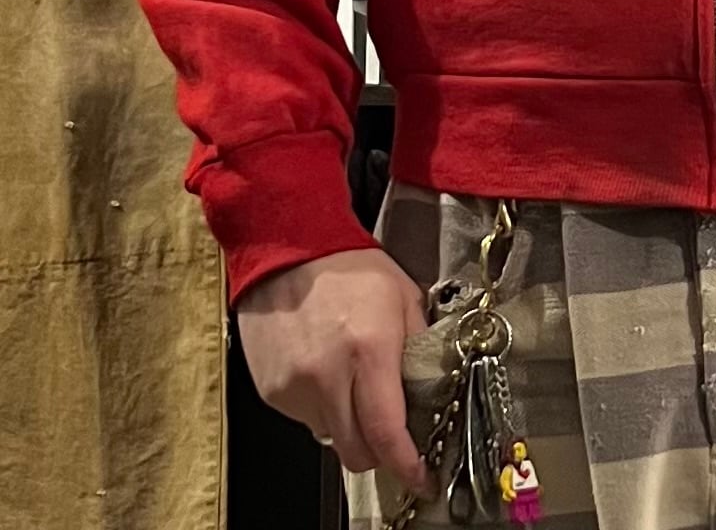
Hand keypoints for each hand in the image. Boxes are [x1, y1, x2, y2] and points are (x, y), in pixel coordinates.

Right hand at [237, 249, 434, 495]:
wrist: (287, 247)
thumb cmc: (350, 267)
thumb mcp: (403, 296)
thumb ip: (421, 346)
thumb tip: (434, 389)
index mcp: (369, 350)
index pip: (387, 432)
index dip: (408, 464)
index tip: (423, 477)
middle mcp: (327, 377)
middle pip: (357, 451)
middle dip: (380, 451)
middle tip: (394, 433)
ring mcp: (294, 387)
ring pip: (331, 437)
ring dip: (349, 424)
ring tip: (354, 380)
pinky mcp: (272, 391)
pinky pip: (306, 419)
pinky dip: (323, 407)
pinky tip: (327, 369)